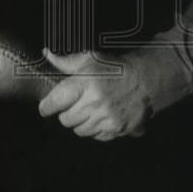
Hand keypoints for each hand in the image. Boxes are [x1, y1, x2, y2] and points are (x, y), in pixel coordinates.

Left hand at [38, 49, 152, 141]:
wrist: (146, 79)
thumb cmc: (116, 68)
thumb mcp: (91, 59)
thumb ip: (66, 61)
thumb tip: (47, 55)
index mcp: (85, 82)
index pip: (54, 102)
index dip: (47, 106)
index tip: (46, 106)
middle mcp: (95, 102)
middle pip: (65, 119)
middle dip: (67, 112)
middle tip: (75, 103)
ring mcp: (106, 118)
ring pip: (79, 130)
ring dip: (81, 122)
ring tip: (90, 109)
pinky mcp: (116, 129)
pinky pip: (95, 136)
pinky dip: (96, 129)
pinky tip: (101, 115)